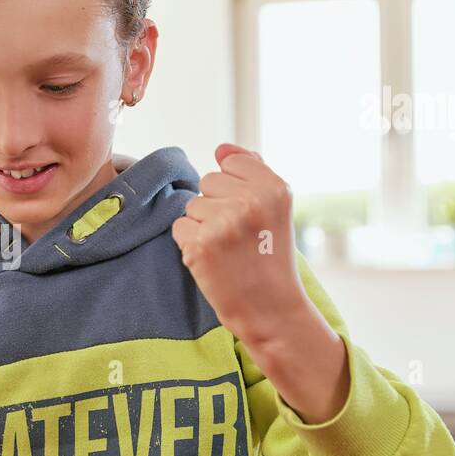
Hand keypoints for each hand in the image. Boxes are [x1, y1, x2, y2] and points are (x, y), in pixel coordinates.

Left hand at [171, 143, 309, 348]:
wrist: (270, 308)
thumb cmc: (270, 255)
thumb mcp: (275, 209)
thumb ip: (251, 171)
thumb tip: (220, 148)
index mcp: (275, 187)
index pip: (232, 162)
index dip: (235, 188)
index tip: (250, 215)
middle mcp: (251, 201)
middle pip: (208, 181)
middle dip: (217, 205)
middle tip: (238, 236)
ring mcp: (224, 223)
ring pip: (192, 204)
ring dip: (202, 225)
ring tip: (226, 249)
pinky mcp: (201, 245)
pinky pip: (179, 227)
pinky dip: (189, 243)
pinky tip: (212, 260)